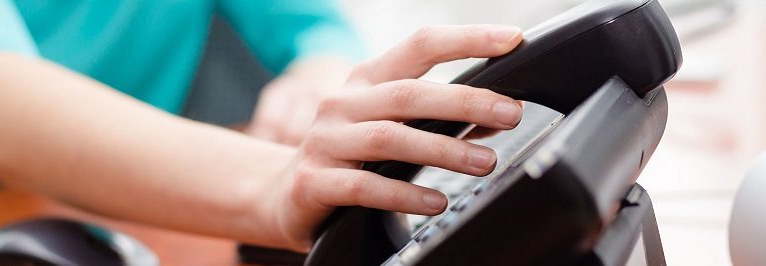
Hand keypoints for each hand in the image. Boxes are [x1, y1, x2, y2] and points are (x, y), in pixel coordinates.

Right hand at [256, 25, 524, 250]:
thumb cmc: (349, 157)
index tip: (511, 40)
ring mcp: (324, 141)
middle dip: (465, 101)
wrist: (284, 196)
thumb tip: (494, 120)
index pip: (419, 46)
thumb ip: (438, 123)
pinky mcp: (313, 182)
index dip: (466, 39)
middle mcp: (342, 104)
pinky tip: (436, 202)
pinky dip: (404, 194)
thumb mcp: (391, 129)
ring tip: (484, 163)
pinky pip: (364, 187)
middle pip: (409, 93)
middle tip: (510, 113)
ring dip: (442, 150)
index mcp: (366, 82)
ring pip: (389, 138)